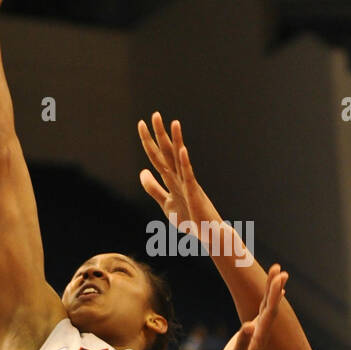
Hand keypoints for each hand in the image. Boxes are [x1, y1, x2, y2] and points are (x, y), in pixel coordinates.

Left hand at [138, 114, 219, 249]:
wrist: (209, 235)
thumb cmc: (190, 219)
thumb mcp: (166, 203)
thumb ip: (154, 188)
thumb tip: (142, 171)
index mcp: (172, 179)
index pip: (157, 157)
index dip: (149, 141)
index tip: (141, 124)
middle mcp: (180, 177)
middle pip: (167, 152)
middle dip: (160, 134)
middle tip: (154, 114)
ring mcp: (188, 184)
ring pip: (179, 159)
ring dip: (176, 141)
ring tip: (173, 122)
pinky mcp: (194, 193)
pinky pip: (188, 175)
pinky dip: (185, 162)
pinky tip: (181, 149)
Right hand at [214, 265, 287, 349]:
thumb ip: (242, 342)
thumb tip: (248, 326)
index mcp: (259, 334)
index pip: (269, 310)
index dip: (274, 293)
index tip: (278, 276)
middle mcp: (262, 331)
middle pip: (271, 304)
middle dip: (274, 286)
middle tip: (278, 268)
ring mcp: (258, 331)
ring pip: (268, 306)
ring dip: (272, 290)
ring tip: (278, 273)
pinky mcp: (253, 333)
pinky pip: (263, 312)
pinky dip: (268, 301)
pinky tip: (272, 296)